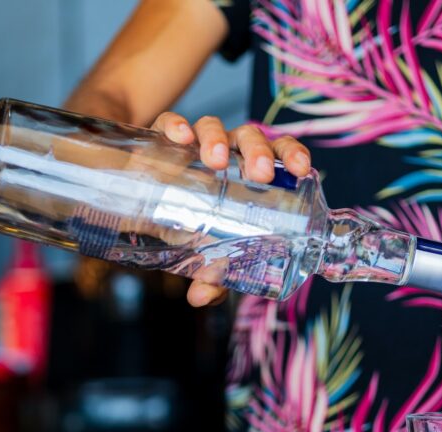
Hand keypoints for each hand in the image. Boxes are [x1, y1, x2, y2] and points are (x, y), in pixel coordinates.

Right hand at [150, 111, 311, 306]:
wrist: (139, 203)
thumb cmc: (186, 225)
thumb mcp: (203, 255)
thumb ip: (210, 276)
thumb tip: (201, 298)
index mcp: (248, 173)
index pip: (279, 152)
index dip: (293, 154)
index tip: (302, 170)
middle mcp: (227, 153)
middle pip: (249, 138)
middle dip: (258, 151)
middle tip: (259, 174)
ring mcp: (193, 145)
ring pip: (213, 127)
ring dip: (218, 139)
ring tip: (217, 161)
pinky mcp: (160, 141)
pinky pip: (169, 124)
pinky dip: (175, 125)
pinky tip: (180, 137)